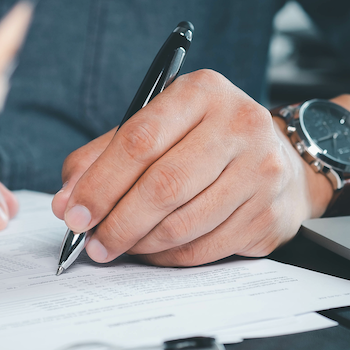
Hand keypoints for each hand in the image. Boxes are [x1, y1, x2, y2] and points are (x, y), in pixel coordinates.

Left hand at [52, 69, 331, 266]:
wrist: (281, 160)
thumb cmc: (206, 141)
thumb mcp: (158, 127)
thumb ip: (105, 156)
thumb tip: (67, 201)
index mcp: (203, 92)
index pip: (141, 140)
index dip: (101, 183)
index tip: (73, 213)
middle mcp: (239, 125)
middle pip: (164, 186)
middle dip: (119, 222)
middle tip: (94, 242)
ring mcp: (261, 171)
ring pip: (184, 224)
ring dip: (141, 245)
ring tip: (120, 246)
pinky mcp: (268, 214)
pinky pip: (205, 248)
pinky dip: (169, 257)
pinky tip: (154, 251)